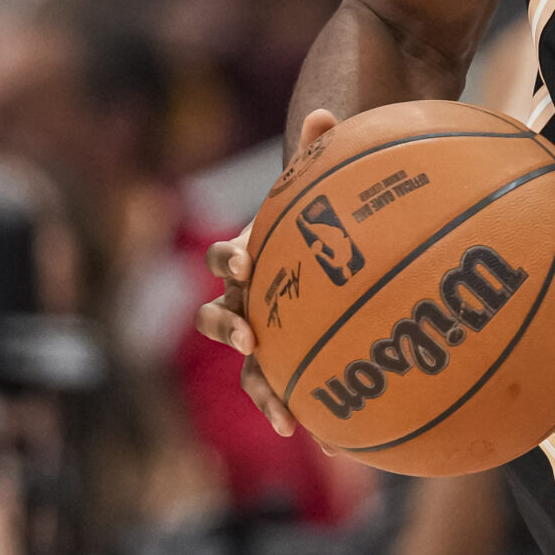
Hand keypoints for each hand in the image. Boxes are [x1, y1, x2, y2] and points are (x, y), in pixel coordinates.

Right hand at [195, 108, 339, 437]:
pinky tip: (336, 441)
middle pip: (218, 320)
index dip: (229, 264)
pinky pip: (293, 390)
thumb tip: (328, 113)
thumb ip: (322, 152)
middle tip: (249, 341)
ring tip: (288, 416)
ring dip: (263, 391)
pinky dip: (308, 411)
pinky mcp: (290, 363)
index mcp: (251, 259)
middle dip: (228, 332)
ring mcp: (265, 335)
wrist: (323, 251)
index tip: (245, 267)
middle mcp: (248, 301)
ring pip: (250, 369)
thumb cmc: (322, 217)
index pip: (225, 261)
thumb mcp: (323, 187)